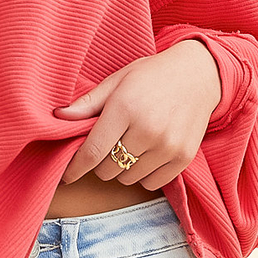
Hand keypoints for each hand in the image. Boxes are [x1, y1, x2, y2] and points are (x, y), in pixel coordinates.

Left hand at [52, 41, 221, 190]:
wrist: (199, 74)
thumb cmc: (151, 75)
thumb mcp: (117, 80)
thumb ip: (88, 103)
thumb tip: (58, 117)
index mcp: (125, 108)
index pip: (92, 152)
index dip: (75, 168)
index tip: (66, 176)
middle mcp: (147, 129)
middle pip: (108, 169)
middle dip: (100, 162)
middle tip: (107, 145)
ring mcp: (168, 146)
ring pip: (128, 178)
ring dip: (122, 169)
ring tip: (129, 146)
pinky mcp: (184, 157)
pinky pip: (151, 183)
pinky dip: (144, 175)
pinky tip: (146, 154)